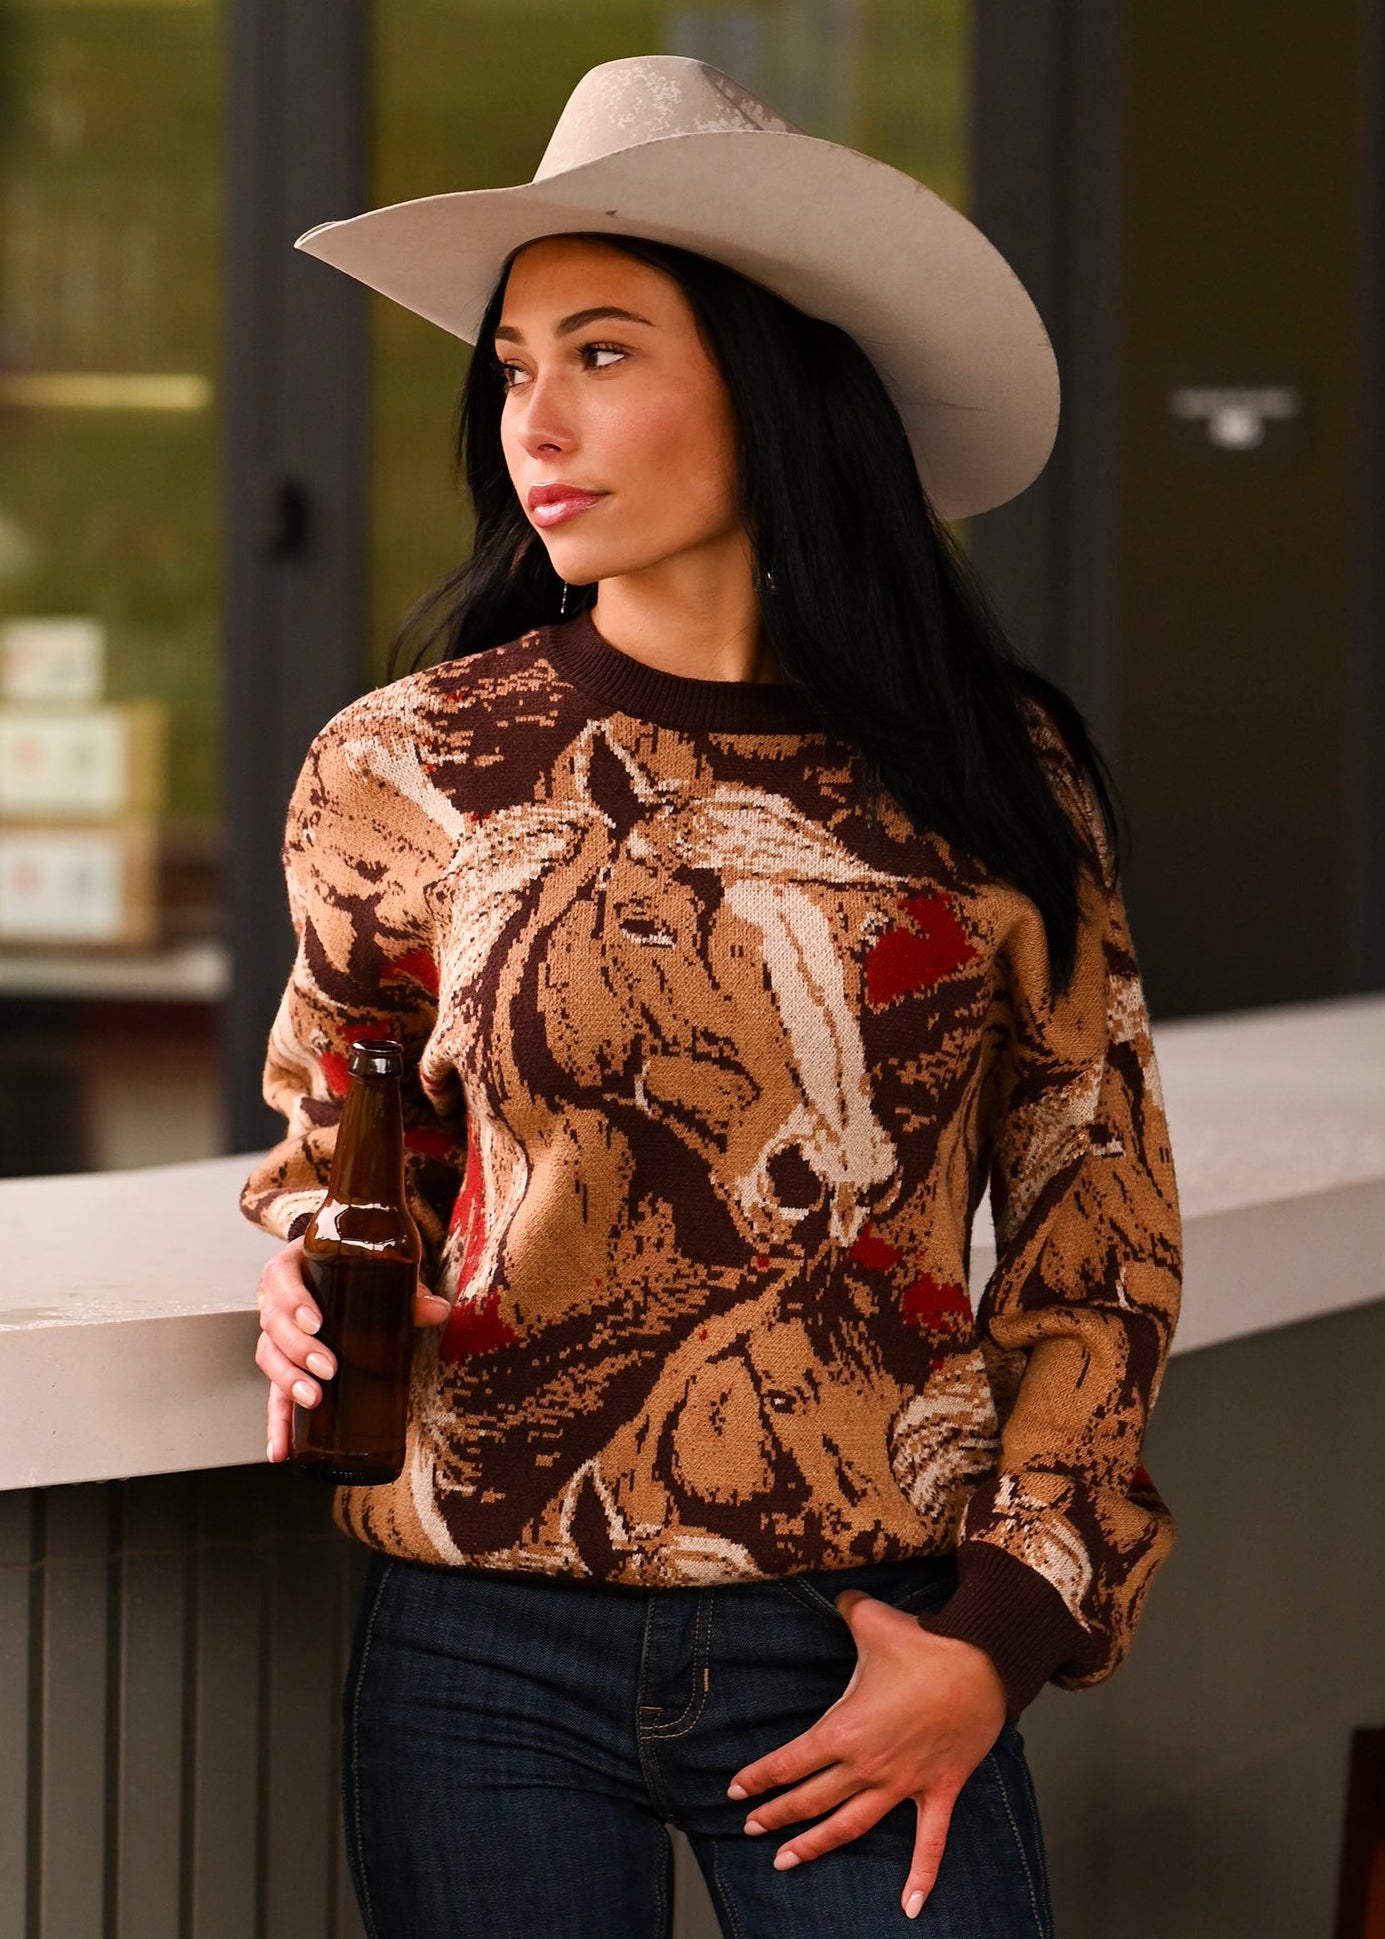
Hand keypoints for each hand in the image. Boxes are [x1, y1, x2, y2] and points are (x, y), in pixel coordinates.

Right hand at [254, 1234, 449, 1462]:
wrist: (345, 1267)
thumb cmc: (357, 1266)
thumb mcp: (380, 1267)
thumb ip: (408, 1288)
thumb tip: (437, 1310)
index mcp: (292, 1268)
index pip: (281, 1280)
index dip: (294, 1301)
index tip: (316, 1321)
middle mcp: (276, 1301)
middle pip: (273, 1326)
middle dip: (298, 1350)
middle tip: (328, 1367)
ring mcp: (277, 1336)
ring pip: (269, 1358)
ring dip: (286, 1383)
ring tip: (312, 1399)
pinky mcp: (285, 1366)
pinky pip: (273, 1395)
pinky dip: (277, 1423)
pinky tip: (281, 1450)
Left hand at [726, 1589, 1007, 1919]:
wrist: (981, 1662)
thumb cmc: (923, 1643)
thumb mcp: (871, 1619)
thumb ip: (846, 1608)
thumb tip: (838, 1595)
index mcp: (843, 1729)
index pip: (790, 1761)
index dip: (760, 1778)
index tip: (736, 1791)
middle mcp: (867, 1765)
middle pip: (811, 1799)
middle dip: (777, 1815)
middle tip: (751, 1828)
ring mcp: (903, 1783)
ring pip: (850, 1826)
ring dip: (816, 1845)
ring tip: (787, 1860)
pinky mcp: (938, 1790)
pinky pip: (928, 1842)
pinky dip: (920, 1877)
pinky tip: (910, 1908)